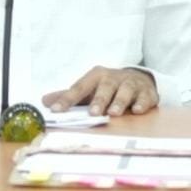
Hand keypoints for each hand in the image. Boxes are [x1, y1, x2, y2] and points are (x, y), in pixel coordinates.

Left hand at [42, 66, 158, 116]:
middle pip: (105, 87)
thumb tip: (44, 101)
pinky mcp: (146, 92)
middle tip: (93, 113)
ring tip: (113, 113)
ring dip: (119, 102)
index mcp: (95, 76)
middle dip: (99, 100)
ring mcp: (130, 84)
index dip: (67, 99)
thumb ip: (68, 96)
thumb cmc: (107, 86)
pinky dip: (141, 103)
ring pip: (125, 91)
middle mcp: (113, 78)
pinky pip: (145, 97)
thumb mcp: (88, 88)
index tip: (55, 110)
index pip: (79, 87)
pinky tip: (137, 111)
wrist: (138, 78)